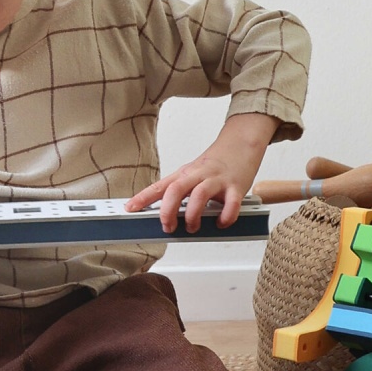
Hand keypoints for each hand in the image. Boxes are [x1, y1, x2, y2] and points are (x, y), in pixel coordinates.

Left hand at [125, 113, 278, 233]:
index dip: (143, 197)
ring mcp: (217, 180)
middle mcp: (199, 175)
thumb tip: (166, 214)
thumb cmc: (215, 163)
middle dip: (168, 211)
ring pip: (199, 195)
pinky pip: (230, 204)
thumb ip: (180, 192)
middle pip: (176, 189)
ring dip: (193, 215)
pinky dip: (224, 217)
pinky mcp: (236, 186)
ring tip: (192, 226)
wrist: (241, 143)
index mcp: (185, 174)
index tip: (130, 208)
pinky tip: (221, 222)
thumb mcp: (192, 173)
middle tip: (167, 226)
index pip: (160, 186)